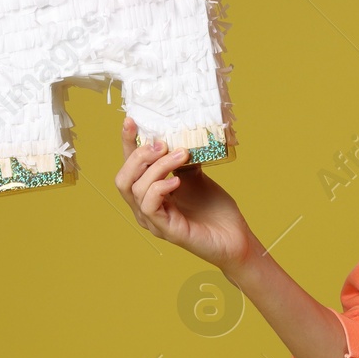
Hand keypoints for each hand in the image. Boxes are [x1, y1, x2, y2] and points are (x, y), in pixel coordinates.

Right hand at [115, 117, 258, 270]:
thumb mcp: (196, 176)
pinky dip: (160, 187)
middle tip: (163, 143)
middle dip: (139, 155)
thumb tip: (179, 134)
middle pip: (123, 178)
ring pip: (135, 189)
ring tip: (181, 155)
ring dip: (157, 167)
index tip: (132, 121)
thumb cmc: (214, 210)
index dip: (127, 144)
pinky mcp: (167, 231)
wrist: (235, 237)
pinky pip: (149, 206)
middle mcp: (145, 209)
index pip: (130, 167)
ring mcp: (154, 222)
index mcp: (149, 194)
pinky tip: (177, 181)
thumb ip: (182, 160)